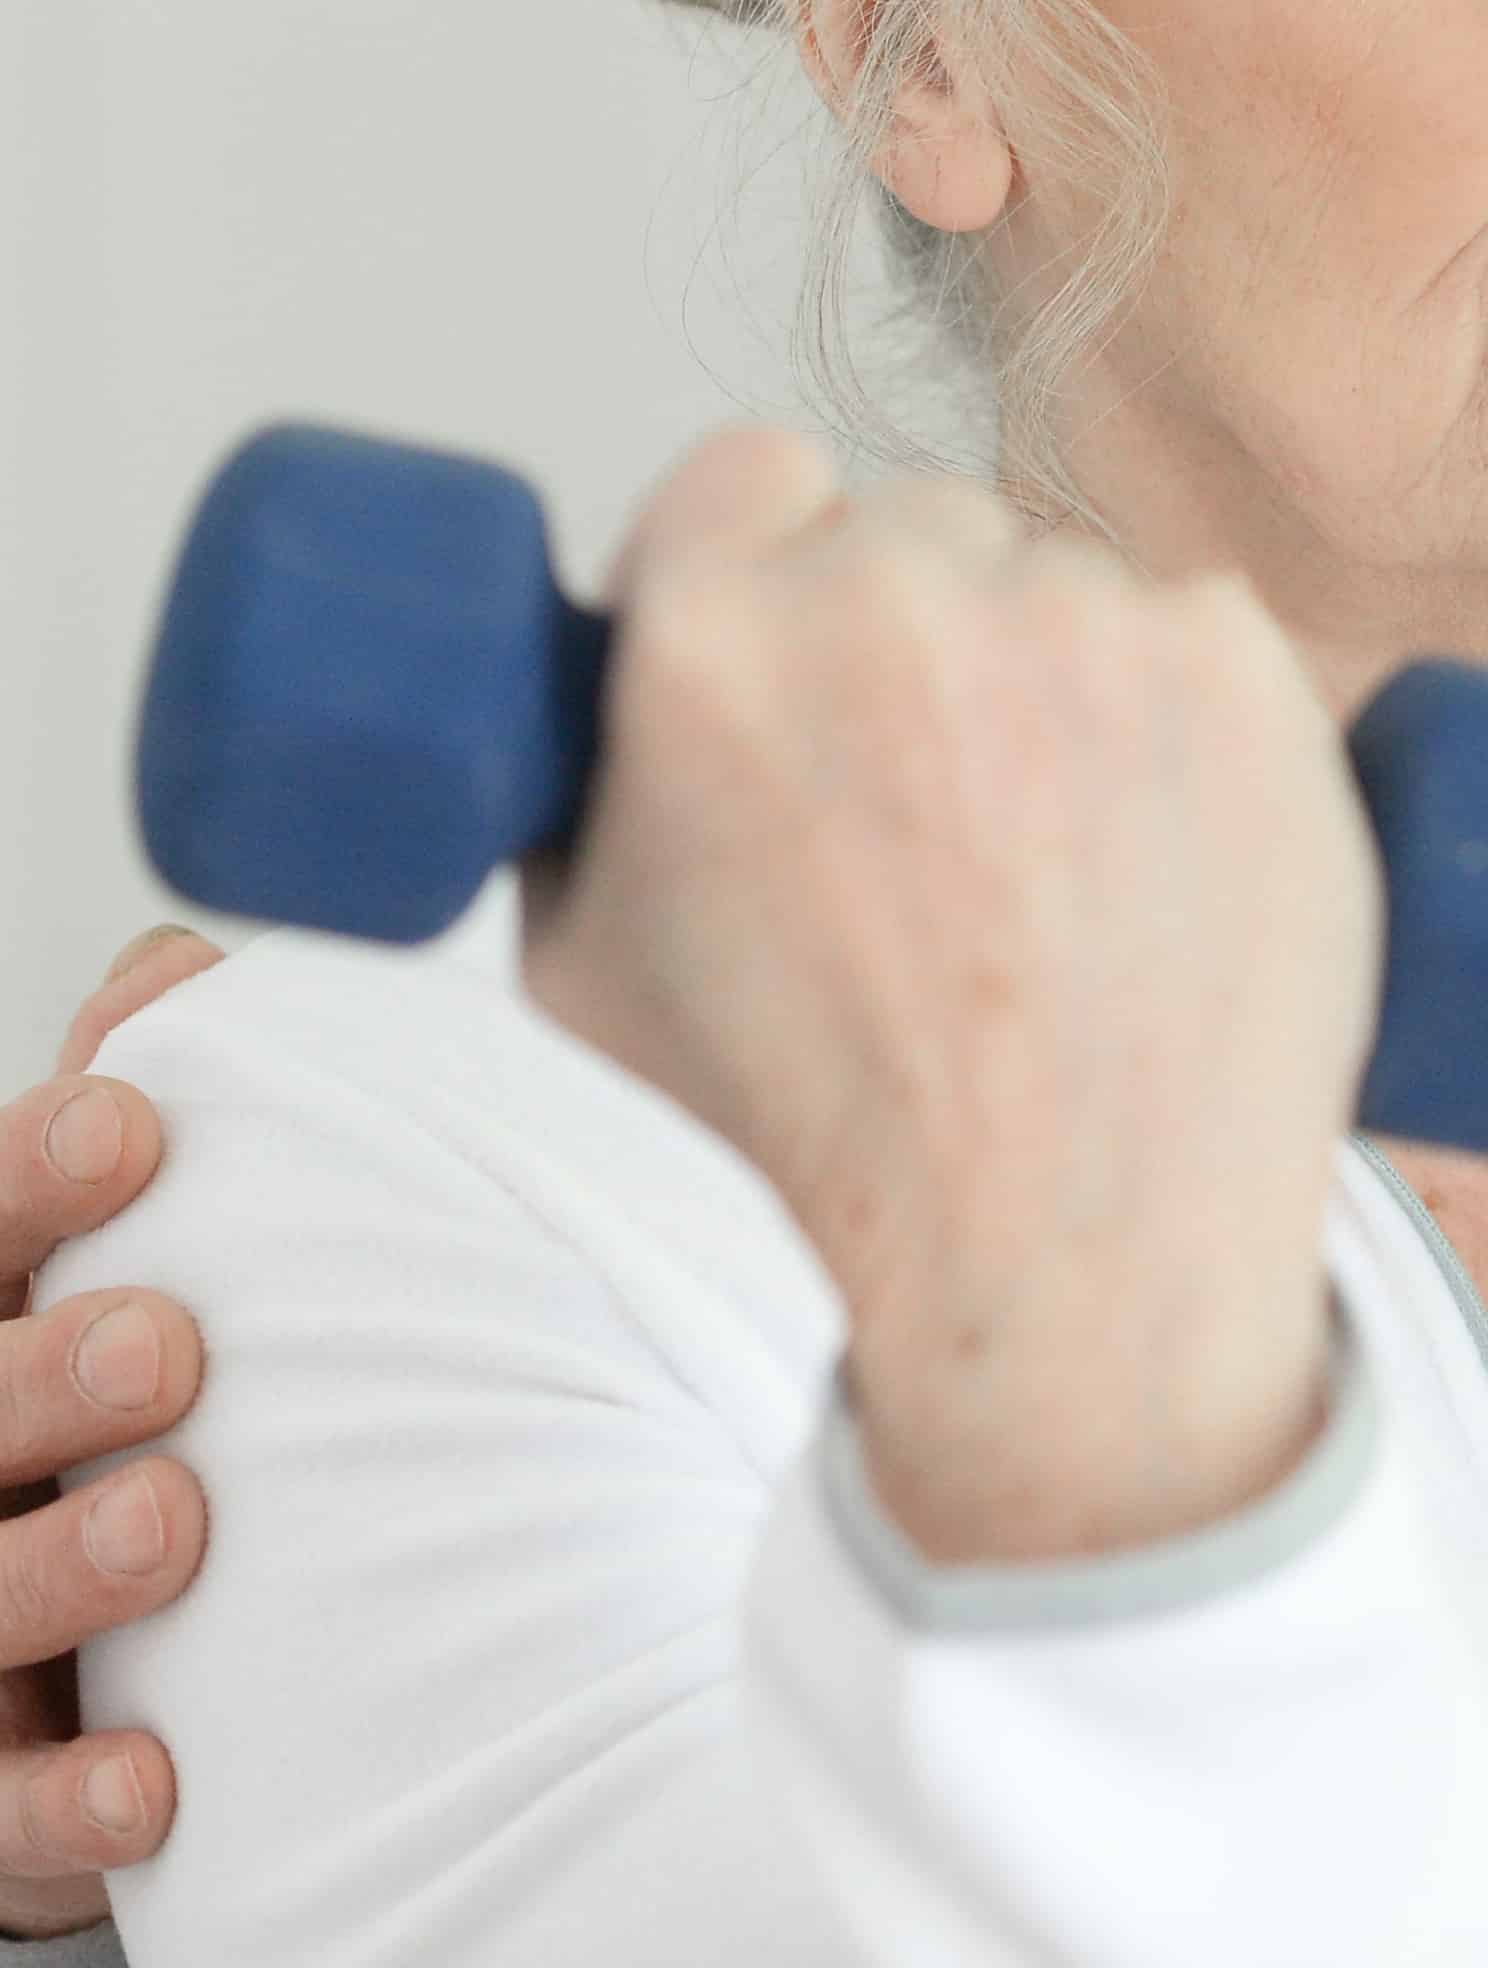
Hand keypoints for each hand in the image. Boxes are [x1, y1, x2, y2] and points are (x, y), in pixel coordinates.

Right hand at [0, 926, 221, 1934]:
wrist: (59, 1664)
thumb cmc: (88, 1420)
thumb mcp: (98, 1268)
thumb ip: (131, 1121)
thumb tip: (174, 969)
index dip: (27, 1180)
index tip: (134, 1121)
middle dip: (32, 1378)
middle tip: (167, 1342)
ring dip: (45, 1572)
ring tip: (169, 1522)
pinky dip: (57, 1803)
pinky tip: (149, 1779)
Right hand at [519, 429, 1374, 1569]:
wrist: (1057, 1260)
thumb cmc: (815, 1140)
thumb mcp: (582, 967)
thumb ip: (596, 782)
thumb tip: (623, 692)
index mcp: (712, 638)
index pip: (745, 475)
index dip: (775, 562)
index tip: (807, 647)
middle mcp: (902, 598)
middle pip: (918, 530)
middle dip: (922, 633)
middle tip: (942, 800)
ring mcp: (1094, 624)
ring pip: (1071, 588)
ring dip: (1065, 679)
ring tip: (1062, 865)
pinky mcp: (1248, 669)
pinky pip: (1203, 639)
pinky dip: (1194, 721)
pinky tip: (1166, 853)